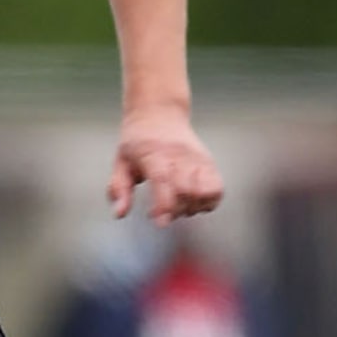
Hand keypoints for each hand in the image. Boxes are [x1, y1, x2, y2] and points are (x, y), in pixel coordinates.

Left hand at [108, 103, 223, 223]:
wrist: (159, 114)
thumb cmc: (137, 142)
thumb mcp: (120, 162)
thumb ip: (119, 189)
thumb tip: (120, 214)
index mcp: (153, 154)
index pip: (163, 179)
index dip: (164, 204)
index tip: (160, 222)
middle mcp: (179, 155)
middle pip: (185, 190)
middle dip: (175, 210)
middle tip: (161, 212)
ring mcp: (196, 158)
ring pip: (205, 191)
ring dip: (192, 207)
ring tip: (178, 205)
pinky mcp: (208, 162)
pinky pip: (217, 189)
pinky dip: (208, 202)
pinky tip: (193, 202)